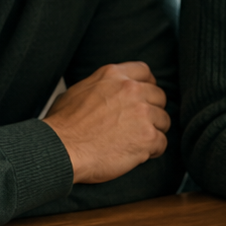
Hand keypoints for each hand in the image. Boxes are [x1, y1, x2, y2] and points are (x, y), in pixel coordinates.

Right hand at [42, 62, 169, 183]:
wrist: (62, 149)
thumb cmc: (63, 126)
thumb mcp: (78, 91)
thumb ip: (100, 86)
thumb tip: (105, 91)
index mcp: (113, 75)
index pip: (144, 72)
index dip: (147, 86)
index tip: (144, 98)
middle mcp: (131, 90)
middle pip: (159, 96)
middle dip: (152, 111)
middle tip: (139, 125)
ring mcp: (142, 113)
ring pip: (164, 120)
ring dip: (153, 131)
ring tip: (136, 141)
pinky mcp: (148, 136)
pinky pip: (162, 142)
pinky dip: (153, 150)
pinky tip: (138, 154)